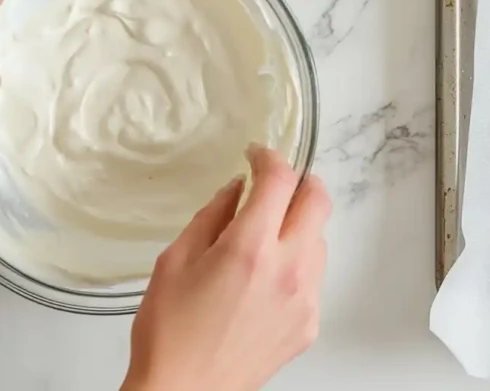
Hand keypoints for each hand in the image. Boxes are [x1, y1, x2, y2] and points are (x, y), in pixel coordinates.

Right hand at [123, 146, 331, 390]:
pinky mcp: (310, 322)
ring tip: (264, 241)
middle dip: (300, 183)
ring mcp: (305, 298)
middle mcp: (288, 269)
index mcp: (250, 248)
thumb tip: (238, 188)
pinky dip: (297, 264)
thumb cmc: (169, 333)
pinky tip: (266, 280)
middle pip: (319, 201)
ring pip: (319, 239)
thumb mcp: (176, 260)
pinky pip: (315, 277)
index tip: (257, 156)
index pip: (280, 180)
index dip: (270, 157)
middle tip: (276, 185)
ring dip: (298, 227)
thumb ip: (213, 215)